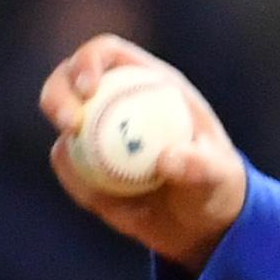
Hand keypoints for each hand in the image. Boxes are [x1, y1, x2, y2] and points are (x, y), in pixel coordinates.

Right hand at [37, 35, 249, 273]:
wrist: (200, 225)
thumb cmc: (217, 187)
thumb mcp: (220, 176)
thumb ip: (201, 166)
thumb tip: (166, 160)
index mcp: (149, 84)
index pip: (107, 53)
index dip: (89, 61)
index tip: (88, 88)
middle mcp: (116, 100)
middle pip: (68, 78)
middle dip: (58, 94)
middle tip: (69, 123)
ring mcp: (96, 131)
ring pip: (61, 120)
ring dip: (62, 140)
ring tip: (84, 166)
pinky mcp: (84, 164)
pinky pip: (67, 164)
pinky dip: (74, 177)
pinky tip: (100, 198)